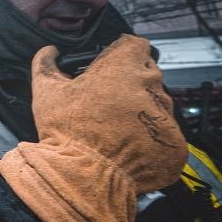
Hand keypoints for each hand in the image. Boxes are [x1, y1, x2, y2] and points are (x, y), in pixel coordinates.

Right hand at [30, 34, 185, 194]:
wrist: (84, 176)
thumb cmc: (67, 131)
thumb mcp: (46, 91)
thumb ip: (46, 64)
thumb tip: (49, 51)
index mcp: (125, 67)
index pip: (135, 45)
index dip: (121, 53)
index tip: (109, 65)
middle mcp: (152, 87)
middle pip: (147, 75)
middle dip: (130, 84)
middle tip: (106, 102)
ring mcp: (166, 117)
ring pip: (157, 106)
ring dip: (141, 112)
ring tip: (115, 130)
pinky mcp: (174, 145)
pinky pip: (164, 137)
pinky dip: (149, 141)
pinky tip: (126, 148)